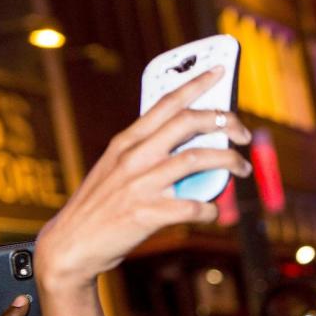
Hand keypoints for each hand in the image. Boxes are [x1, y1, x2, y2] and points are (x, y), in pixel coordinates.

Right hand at [36, 68, 251, 289]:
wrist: (71, 244)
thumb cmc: (101, 206)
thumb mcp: (116, 168)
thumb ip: (147, 154)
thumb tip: (191, 149)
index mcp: (127, 142)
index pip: (166, 103)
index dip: (196, 83)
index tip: (220, 70)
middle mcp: (134, 157)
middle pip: (187, 123)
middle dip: (224, 121)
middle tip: (244, 133)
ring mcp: (140, 184)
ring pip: (196, 159)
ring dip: (228, 161)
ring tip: (243, 168)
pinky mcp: (146, 213)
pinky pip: (193, 206)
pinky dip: (210, 208)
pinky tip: (213, 212)